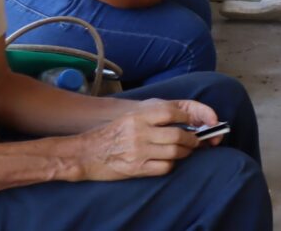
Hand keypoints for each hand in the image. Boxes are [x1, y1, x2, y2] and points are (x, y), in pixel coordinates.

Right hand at [74, 99, 217, 180]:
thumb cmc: (109, 133)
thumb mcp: (130, 117)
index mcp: (139, 116)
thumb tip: (180, 117)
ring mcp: (138, 151)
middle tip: (195, 140)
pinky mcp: (136, 168)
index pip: (172, 112)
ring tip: (185, 150)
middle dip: (191, 139)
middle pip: (177, 134)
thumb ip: (152, 116)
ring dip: (184, 152)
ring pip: (174, 152)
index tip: (195, 121)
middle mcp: (140, 132)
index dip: (188, 116)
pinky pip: (164, 168)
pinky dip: (171, 165)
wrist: (85, 153)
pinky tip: (169, 161)